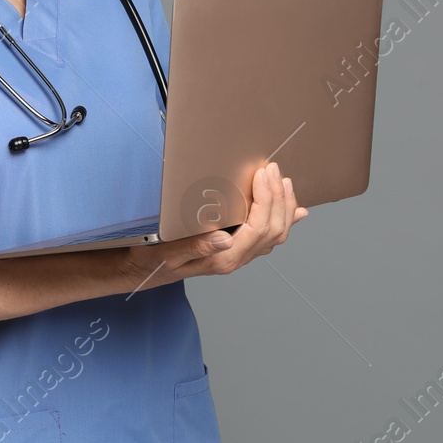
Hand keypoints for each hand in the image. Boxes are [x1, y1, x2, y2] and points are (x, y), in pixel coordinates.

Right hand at [114, 162, 306, 292]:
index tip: (262, 174)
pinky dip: (285, 222)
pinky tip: (295, 212)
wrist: (147, 272)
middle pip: (273, 229)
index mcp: (224, 259)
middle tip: (273, 170)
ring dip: (284, 207)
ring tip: (285, 183)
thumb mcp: (169, 252)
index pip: (258, 228)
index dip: (266, 199)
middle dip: (277, 197)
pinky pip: (268, 238)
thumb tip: (225, 238)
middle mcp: (237, 259)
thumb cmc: (155, 260)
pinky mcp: (238, 250)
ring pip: (275, 234)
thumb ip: (197, 246)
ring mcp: (240, 256)